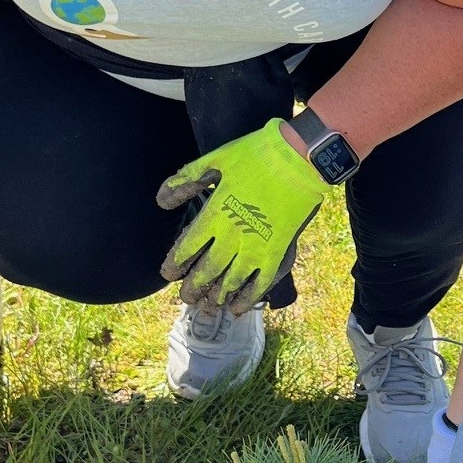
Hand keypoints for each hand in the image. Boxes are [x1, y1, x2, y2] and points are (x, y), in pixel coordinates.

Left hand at [157, 119, 327, 312]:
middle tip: (186, 298)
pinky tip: (237, 307)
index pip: (187, 249)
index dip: (175, 265)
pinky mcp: (277, 251)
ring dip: (217, 296)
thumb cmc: (257, 155)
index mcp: (215, 214)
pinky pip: (260, 283)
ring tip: (208, 305)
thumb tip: (162, 201)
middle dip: (193, 288)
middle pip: (206, 271)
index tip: (169, 274)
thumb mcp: (215, 160)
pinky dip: (247, 298)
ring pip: (231, 281)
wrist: (300, 158)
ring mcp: (256, 247)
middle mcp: (232, 236)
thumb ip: (187, 180)